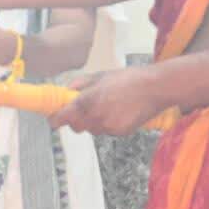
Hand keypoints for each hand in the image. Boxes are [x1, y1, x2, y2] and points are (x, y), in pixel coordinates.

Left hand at [49, 65, 166, 135]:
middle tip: (83, 108)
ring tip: (108, 106)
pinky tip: (118, 111)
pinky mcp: (120, 132)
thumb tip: (65, 92)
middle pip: (75, 127)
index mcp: (87, 100)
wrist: (156, 88)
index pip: (62, 117)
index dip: (55, 119)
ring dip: (93, 121)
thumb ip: (79, 85)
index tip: (53, 119)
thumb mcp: (99, 76)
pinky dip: (107, 124)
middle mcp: (95, 116)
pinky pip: (106, 131)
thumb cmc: (128, 78)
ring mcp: (108, 127)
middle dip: (75, 120)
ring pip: (92, 129)